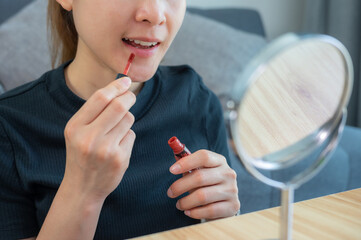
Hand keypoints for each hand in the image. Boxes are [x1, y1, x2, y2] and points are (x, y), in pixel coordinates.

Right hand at [62, 77, 135, 202]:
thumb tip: (119, 88)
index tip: (126, 80)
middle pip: (119, 106)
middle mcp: (89, 138)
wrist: (82, 188)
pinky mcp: (120, 159)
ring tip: (115, 131)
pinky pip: (131, 135)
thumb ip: (93, 112)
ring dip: (126, 120)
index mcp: (75, 127)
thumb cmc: (81, 155)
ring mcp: (106, 149)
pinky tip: (117, 147)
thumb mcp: (77, 132)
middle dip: (129, 97)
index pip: (100, 98)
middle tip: (131, 96)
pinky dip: (127, 136)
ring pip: (128, 120)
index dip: (116, 86)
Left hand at [167, 150, 239, 219]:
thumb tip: (176, 158)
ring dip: (186, 202)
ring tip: (179, 204)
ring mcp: (232, 190)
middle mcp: (228, 174)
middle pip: (200, 177)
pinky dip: (195, 212)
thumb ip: (189, 165)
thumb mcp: (200, 171)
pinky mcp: (232, 206)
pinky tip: (188, 211)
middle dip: (180, 186)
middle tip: (170, 192)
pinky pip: (209, 210)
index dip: (186, 162)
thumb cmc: (207, 183)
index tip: (172, 170)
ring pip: (202, 196)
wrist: (225, 202)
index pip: (204, 156)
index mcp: (219, 161)